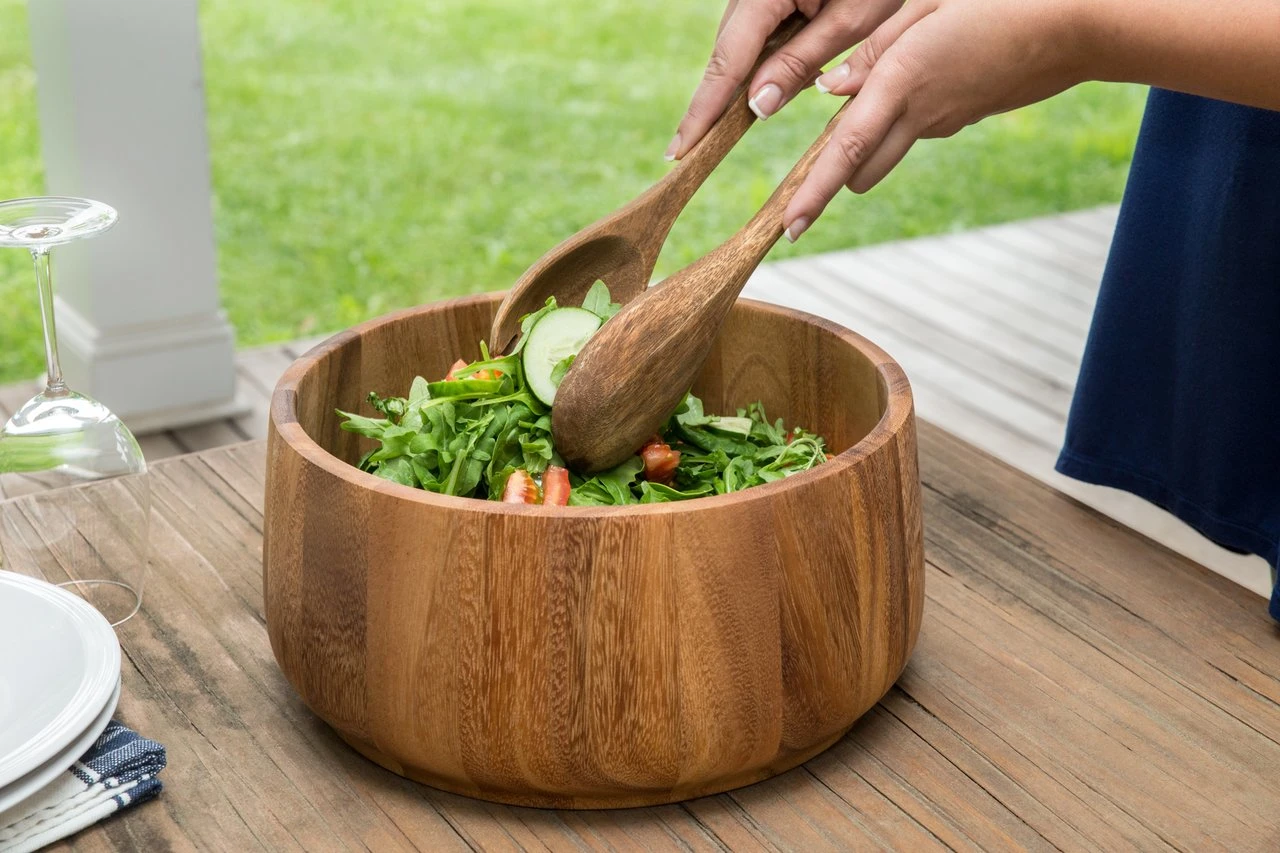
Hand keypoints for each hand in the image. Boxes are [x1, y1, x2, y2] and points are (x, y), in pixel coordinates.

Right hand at [667, 0, 904, 160]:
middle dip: (721, 99)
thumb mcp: (850, 19)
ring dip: (749, 77)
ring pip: (739, 43)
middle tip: (701, 148)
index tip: (682, 150)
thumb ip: (799, 62)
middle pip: (726, 52)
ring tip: (750, 109)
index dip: (704, 110)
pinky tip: (782, 71)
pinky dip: (765, 56)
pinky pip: (755, 29)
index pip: (727, 61)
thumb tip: (756, 107)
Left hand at [783, 0, 1087, 240]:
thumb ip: (873, 50)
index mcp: (901, 80)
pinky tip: (919, 81)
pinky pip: (916, 128)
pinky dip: (900, 117)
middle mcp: (919, 112)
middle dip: (832, 176)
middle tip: (809, 174)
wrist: (1073, 25)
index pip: (846, 148)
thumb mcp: (925, 7)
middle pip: (860, 168)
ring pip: (886, 153)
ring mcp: (943, 122)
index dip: (814, 191)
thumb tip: (830, 90)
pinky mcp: (962, 119)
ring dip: (866, 147)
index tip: (790, 226)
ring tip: (869, 108)